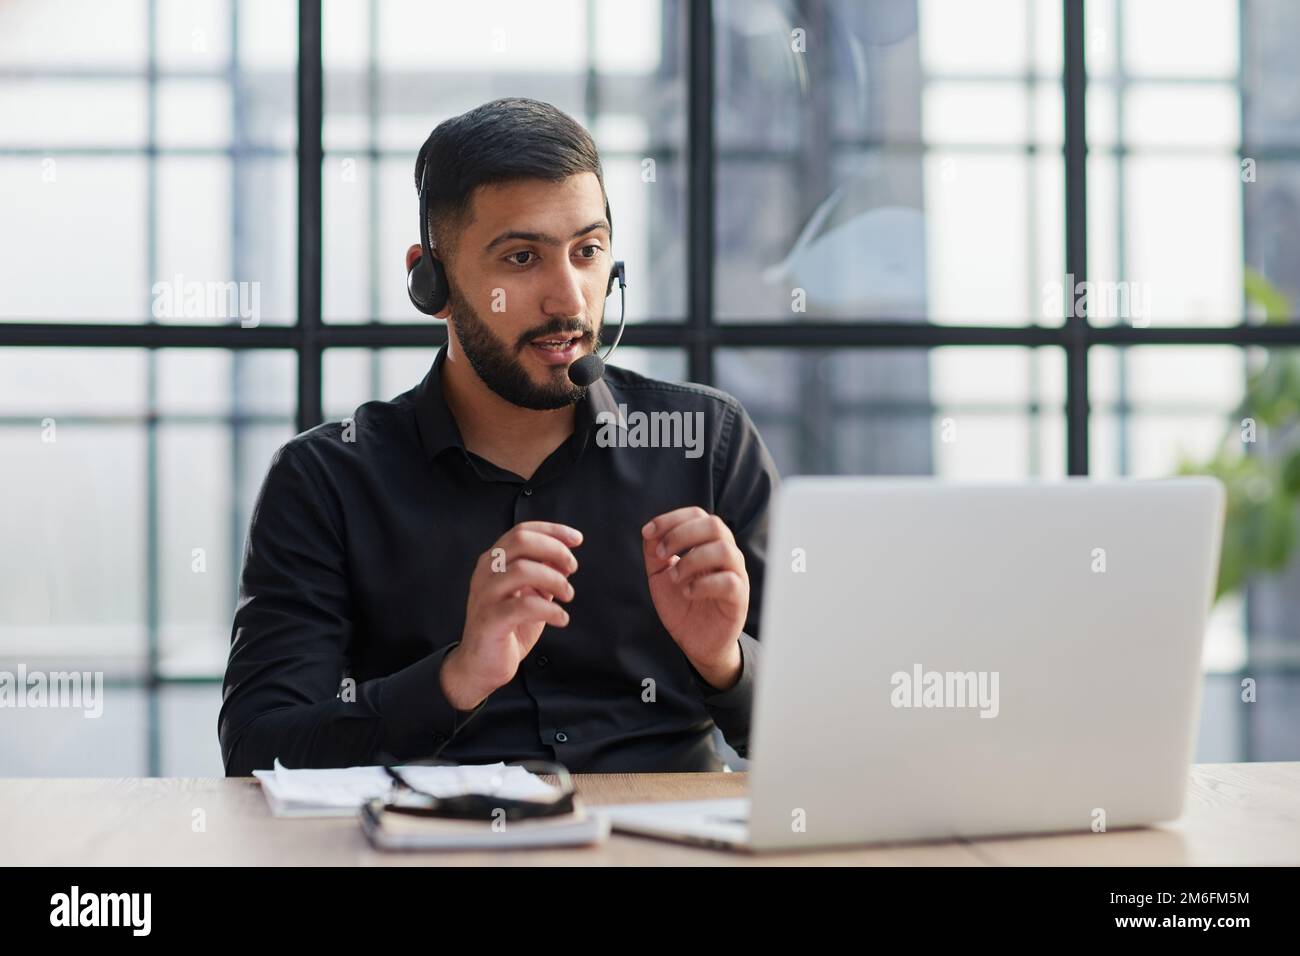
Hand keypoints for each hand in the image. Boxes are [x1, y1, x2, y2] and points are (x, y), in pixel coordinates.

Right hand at [441, 521, 581, 709]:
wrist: (480, 665)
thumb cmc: (506, 627)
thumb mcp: (529, 593)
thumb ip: (542, 573)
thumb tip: (563, 556)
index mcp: (494, 562)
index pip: (522, 531)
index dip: (552, 530)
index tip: (576, 539)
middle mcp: (486, 573)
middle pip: (521, 542)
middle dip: (554, 550)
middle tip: (572, 568)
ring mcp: (486, 595)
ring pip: (522, 570)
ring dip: (554, 580)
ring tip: (567, 596)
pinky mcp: (490, 620)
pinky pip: (524, 606)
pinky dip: (551, 610)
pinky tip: (561, 618)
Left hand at [641, 507, 747, 689]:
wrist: (695, 641)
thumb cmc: (682, 604)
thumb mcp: (660, 575)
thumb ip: (654, 552)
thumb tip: (649, 531)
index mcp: (708, 543)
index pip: (697, 515)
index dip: (671, 519)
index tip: (648, 533)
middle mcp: (725, 554)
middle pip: (714, 524)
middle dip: (681, 535)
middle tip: (661, 554)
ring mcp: (735, 575)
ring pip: (724, 550)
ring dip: (692, 559)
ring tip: (674, 577)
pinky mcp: (739, 599)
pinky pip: (729, 582)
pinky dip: (703, 584)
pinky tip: (687, 593)